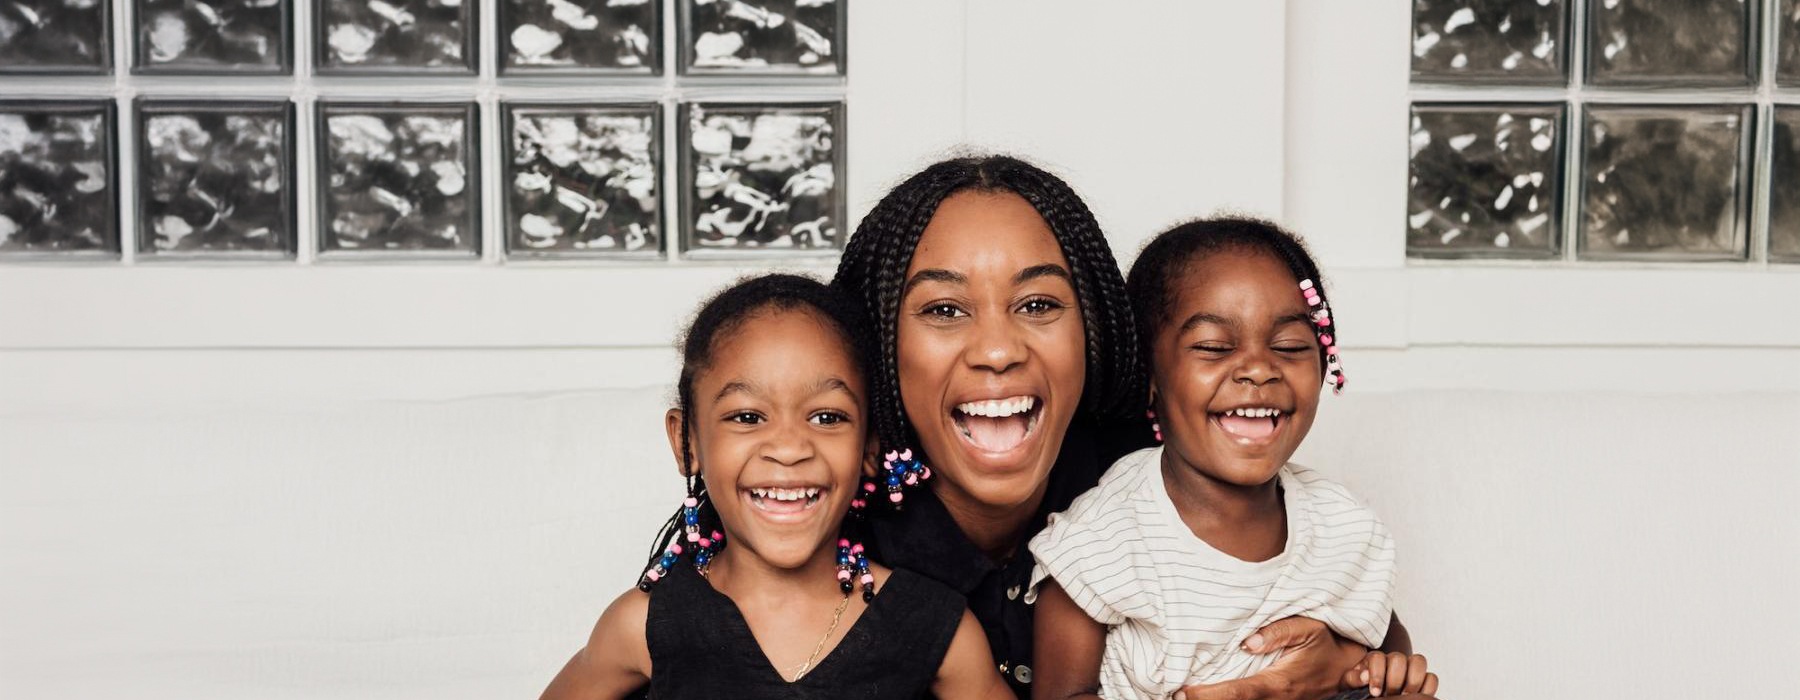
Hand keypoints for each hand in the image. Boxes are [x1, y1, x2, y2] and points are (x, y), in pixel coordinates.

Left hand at [1173, 617, 1365, 699]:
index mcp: (1280, 682)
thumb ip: (1279, 631)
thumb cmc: (1325, 643)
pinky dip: (1227, 699)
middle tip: (1172, 695)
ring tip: (1182, 695)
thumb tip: (1248, 640)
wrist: (1348, 666)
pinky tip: (1207, 694)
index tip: (1184, 693)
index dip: (1210, 695)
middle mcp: (1277, 698)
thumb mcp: (1308, 628)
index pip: (1239, 692)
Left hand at [1342, 651, 1437, 697]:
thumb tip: (1365, 676)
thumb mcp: (1351, 684)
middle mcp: (1394, 660)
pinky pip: (1432, 677)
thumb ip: (1354, 678)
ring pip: (1419, 661)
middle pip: (1399, 658)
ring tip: (1404, 696)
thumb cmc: (1360, 690)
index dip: (1377, 674)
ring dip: (1412, 681)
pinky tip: (1415, 698)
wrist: (1372, 696)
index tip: (1374, 692)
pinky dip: (1426, 688)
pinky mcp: (1423, 680)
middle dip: (1394, 680)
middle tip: (1389, 694)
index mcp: (1375, 659)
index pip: (1378, 657)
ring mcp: (1410, 668)